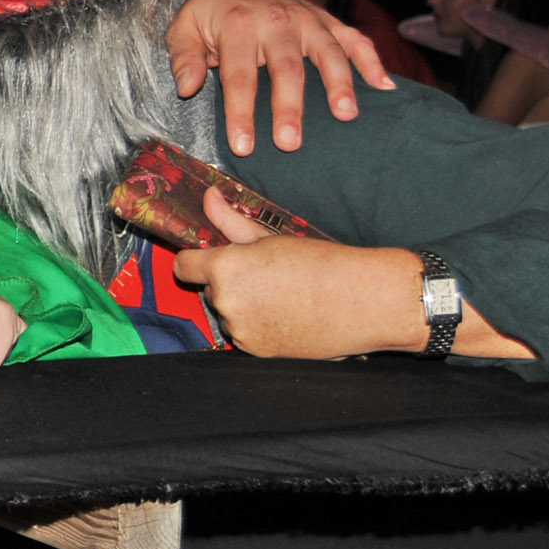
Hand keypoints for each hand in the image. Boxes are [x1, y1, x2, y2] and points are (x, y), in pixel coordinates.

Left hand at [170, 0, 392, 156]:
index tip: (243, 146)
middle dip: (289, 108)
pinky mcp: (326, 20)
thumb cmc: (211, 9)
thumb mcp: (184, 26)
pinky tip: (384, 86)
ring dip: (339, 84)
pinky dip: (371, 60)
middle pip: (286, 69)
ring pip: (327, 53)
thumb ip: (183, 56)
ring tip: (346, 115)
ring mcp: (306, 20)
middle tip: (290, 143)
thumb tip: (187, 88)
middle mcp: (276, 22)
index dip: (240, 112)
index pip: (239, 76)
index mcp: (237, 26)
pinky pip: (353, 39)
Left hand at [172, 189, 415, 356]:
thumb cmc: (321, 264)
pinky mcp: (256, 351)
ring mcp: (240, 330)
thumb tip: (209, 197)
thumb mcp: (272, 238)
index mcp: (225, 268)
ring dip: (244, 307)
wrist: (364, 302)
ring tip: (283, 297)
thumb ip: (231, 222)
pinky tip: (288, 316)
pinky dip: (259, 327)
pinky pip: (245, 335)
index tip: (206, 261)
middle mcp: (225, 301)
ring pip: (229, 313)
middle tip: (268, 276)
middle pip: (211, 289)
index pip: (184, 266)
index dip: (194, 261)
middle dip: (230, 283)